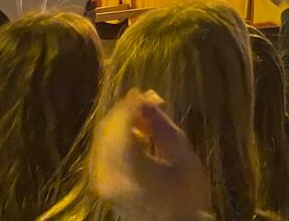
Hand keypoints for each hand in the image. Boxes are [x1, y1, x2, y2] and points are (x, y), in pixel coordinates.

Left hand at [90, 89, 210, 220]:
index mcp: (130, 169)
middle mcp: (107, 174)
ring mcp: (101, 180)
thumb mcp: (184, 160)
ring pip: (103, 137)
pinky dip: (117, 135)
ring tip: (148, 115)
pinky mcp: (101, 183)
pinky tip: (138, 134)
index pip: (122, 126)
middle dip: (127, 110)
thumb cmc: (186, 196)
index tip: (149, 92)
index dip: (133, 104)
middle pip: (108, 129)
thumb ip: (164, 128)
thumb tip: (149, 100)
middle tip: (151, 99)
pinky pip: (103, 149)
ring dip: (122, 121)